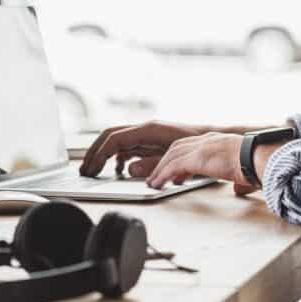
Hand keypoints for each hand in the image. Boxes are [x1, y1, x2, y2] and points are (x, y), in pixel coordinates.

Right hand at [79, 121, 209, 177]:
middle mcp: (145, 129)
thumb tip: (128, 168)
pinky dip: (119, 157)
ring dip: (105, 155)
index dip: (99, 154)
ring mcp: (148, 134)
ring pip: (118, 141)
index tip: (90, 168)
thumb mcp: (174, 158)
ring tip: (95, 171)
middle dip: (95, 152)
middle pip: (110, 136)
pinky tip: (120, 170)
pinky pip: (129, 147)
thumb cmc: (198, 146)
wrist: (215, 139)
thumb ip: (150, 164)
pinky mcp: (152, 141)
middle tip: (85, 170)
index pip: (114, 139)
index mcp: (148, 130)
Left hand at [146, 132, 255, 195]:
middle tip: (158, 175)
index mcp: (218, 141)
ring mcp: (201, 147)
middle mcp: (207, 140)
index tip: (175, 170)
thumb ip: (238, 179)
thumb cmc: (258, 164)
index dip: (180, 157)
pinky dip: (163, 175)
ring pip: (172, 156)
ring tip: (154, 182)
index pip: (192, 146)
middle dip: (166, 161)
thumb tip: (239, 190)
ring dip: (160, 169)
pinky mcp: (197, 158)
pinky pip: (173, 166)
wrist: (260, 158)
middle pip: (178, 148)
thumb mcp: (245, 170)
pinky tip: (158, 184)